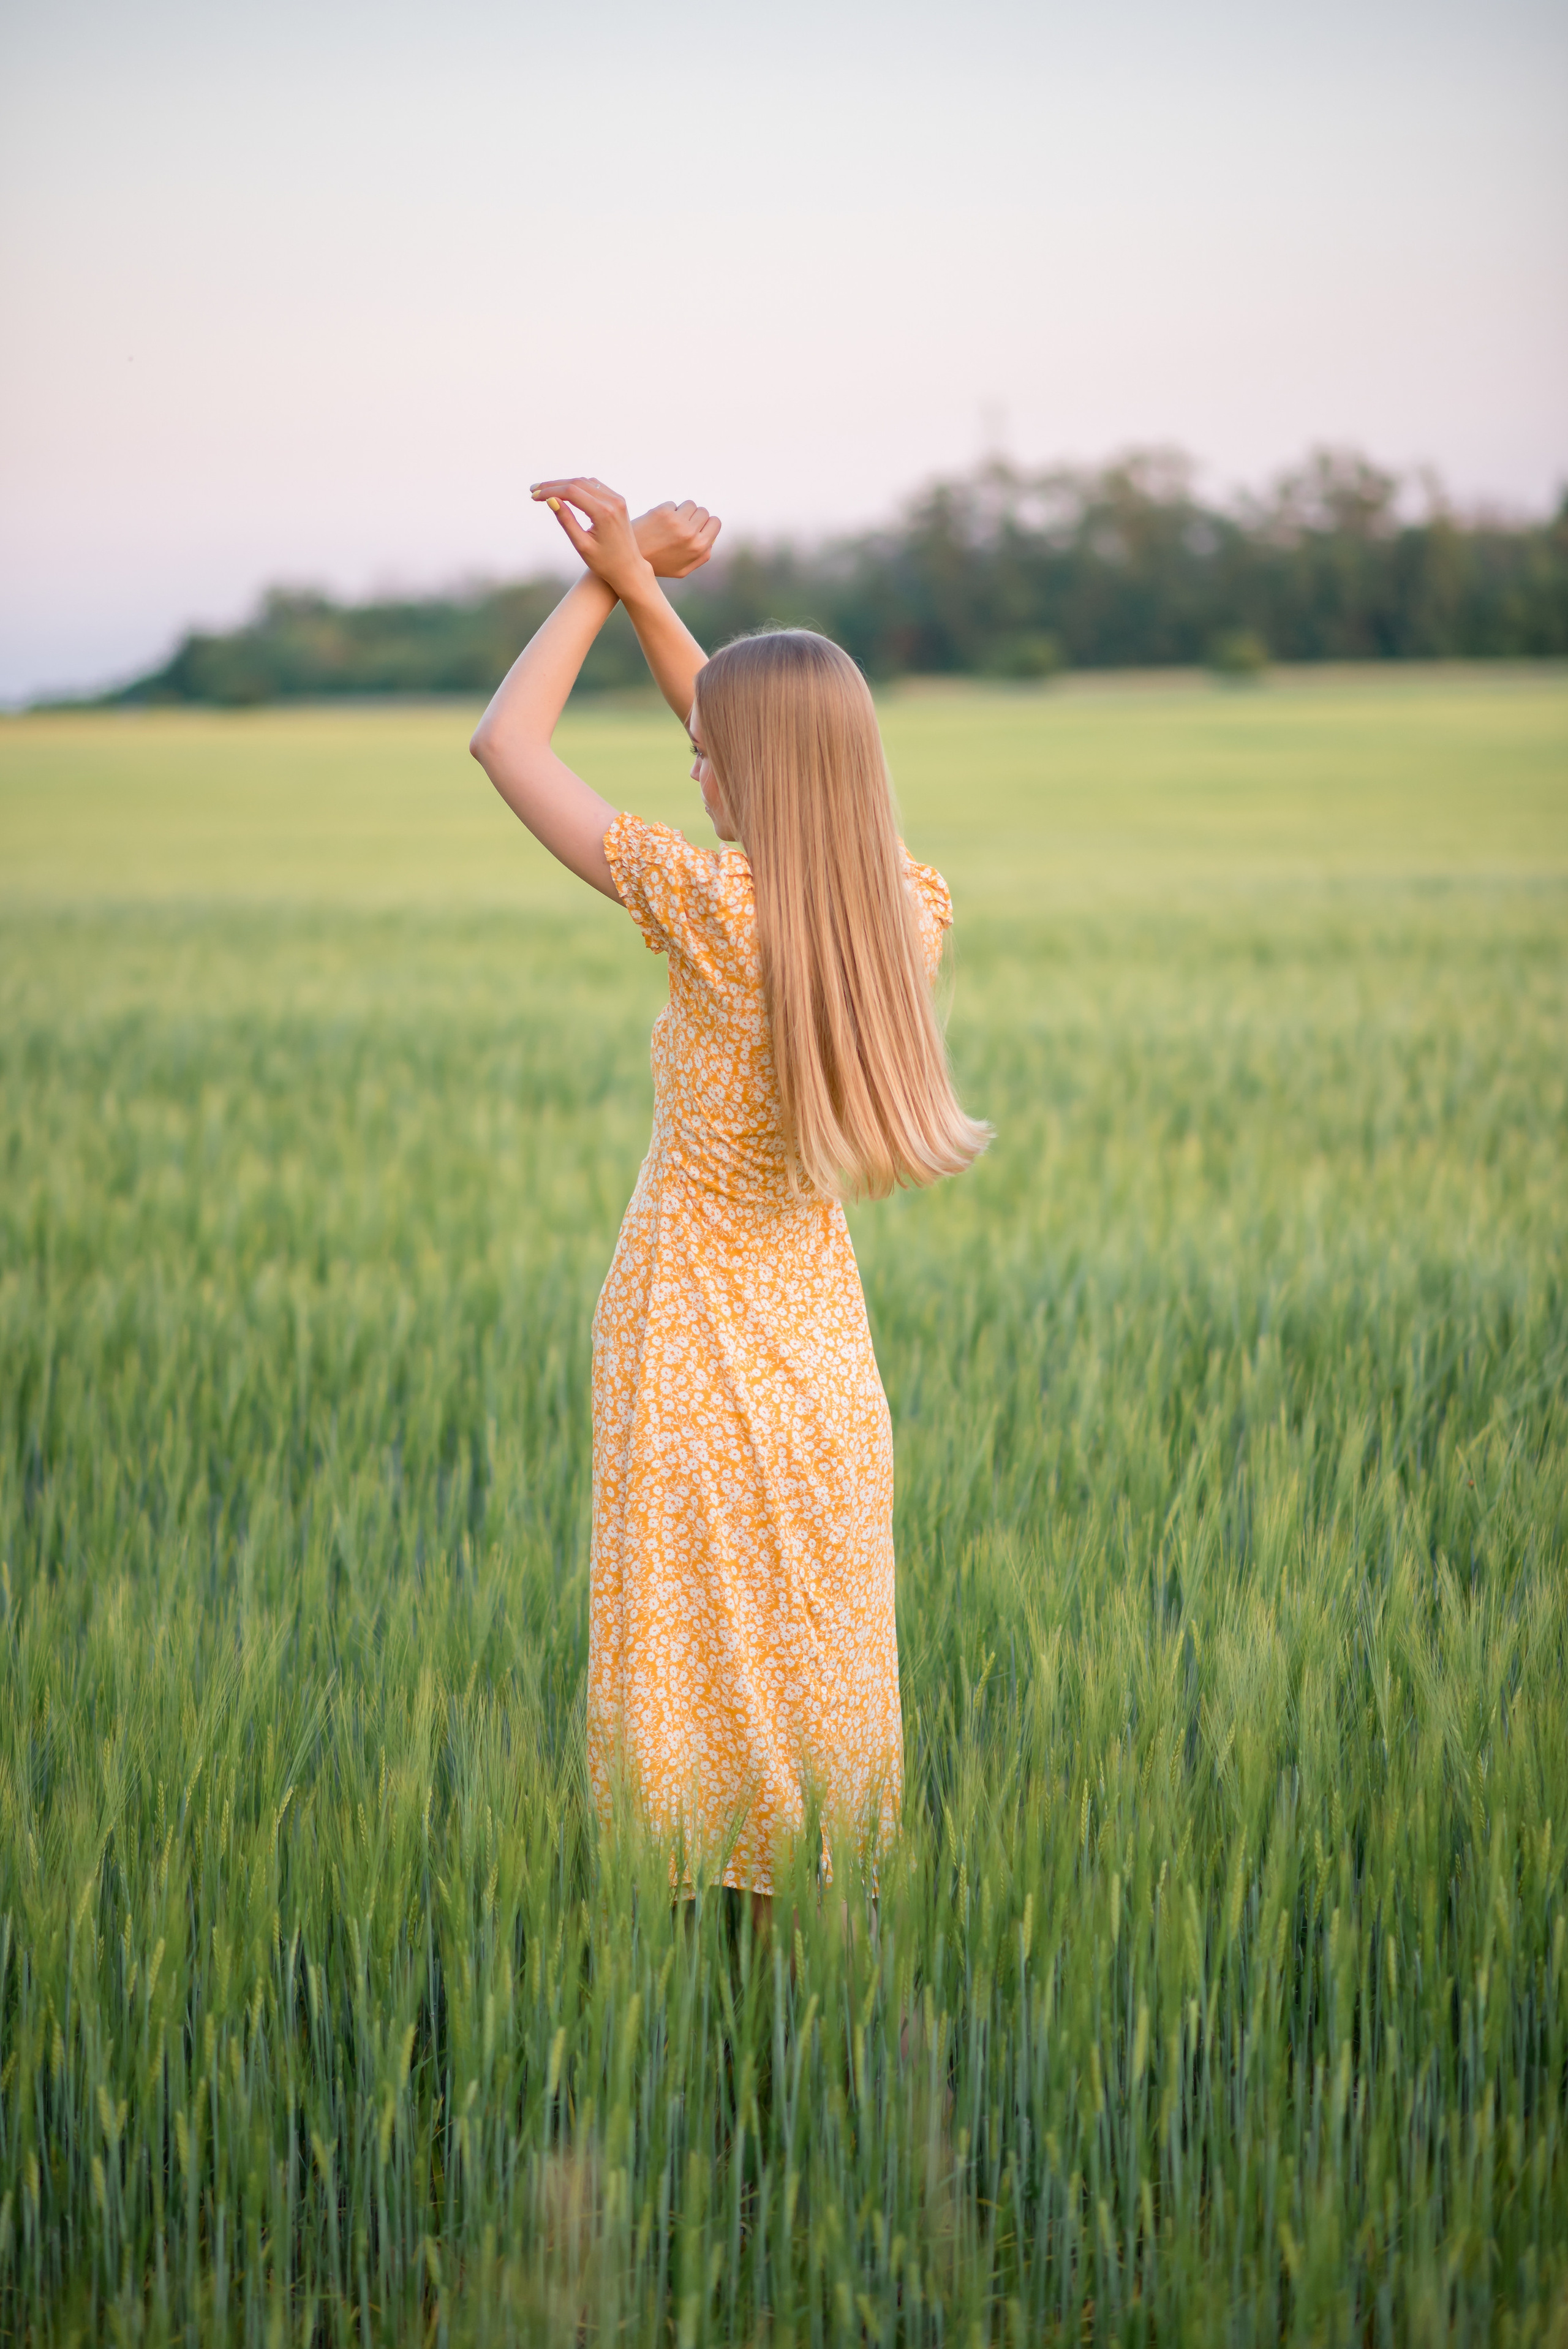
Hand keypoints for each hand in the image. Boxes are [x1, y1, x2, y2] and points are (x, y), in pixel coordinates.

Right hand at [530, 477, 654, 599]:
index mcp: (604, 513)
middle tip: (534, 490)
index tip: (534, 496)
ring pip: (585, 481)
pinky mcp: (618, 500)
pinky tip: (563, 492)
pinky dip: (577, 486)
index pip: (571, 492)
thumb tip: (550, 500)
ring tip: (545, 491)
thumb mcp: (582, 545)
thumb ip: (566, 521)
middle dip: (553, 485)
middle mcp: (613, 501)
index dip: (550, 492)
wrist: (629, 568)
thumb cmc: (604, 563)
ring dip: (564, 484)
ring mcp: (617, 499)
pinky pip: (594, 486)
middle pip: (577, 483)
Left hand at [631, 499, 721, 578]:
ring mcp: (677, 521)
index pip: (715, 522)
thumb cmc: (657, 565)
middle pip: (704, 512)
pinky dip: (667, 510)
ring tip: (670, 523)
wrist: (629, 559)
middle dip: (695, 516)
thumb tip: (711, 540)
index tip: (698, 526)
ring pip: (690, 504)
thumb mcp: (682, 570)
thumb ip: (701, 556)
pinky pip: (673, 504)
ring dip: (682, 511)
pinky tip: (657, 522)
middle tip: (682, 525)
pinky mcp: (663, 512)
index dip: (707, 523)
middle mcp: (691, 533)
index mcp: (700, 547)